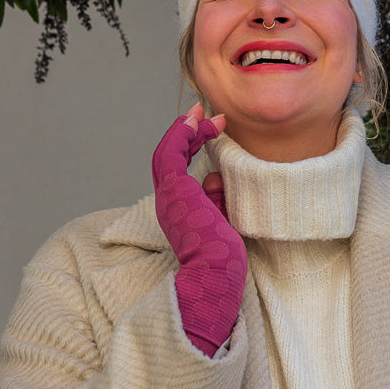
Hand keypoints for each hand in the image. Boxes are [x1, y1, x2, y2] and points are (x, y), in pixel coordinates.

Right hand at [152, 104, 247, 356]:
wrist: (216, 276)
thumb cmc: (223, 258)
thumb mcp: (222, 222)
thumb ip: (216, 199)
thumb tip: (214, 178)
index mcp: (177, 211)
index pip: (177, 172)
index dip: (190, 147)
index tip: (210, 130)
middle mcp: (167, 202)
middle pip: (169, 158)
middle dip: (185, 133)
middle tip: (203, 113)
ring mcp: (168, 197)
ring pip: (167, 153)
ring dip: (183, 129)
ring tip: (202, 112)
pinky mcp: (173, 191)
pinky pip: (171, 154)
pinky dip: (181, 134)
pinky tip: (195, 121)